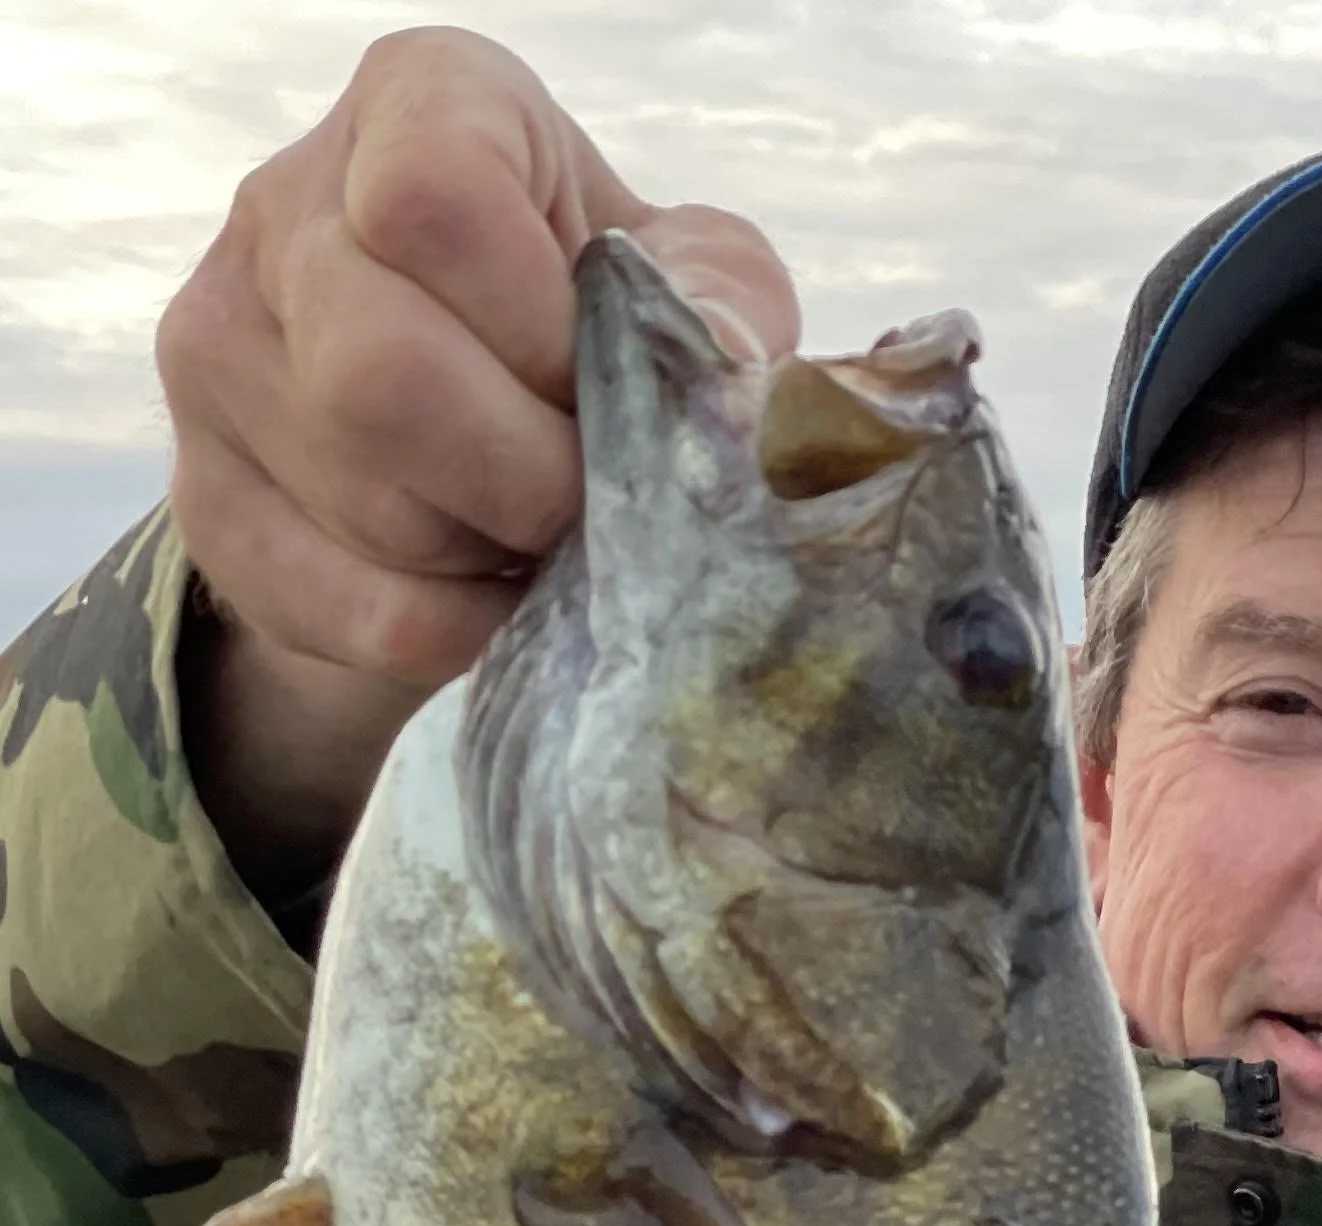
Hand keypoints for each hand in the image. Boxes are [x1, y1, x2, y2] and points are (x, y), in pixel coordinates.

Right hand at [158, 26, 798, 894]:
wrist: (477, 434)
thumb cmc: (599, 329)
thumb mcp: (691, 285)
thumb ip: (722, 310)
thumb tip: (723, 386)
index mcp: (417, 106)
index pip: (436, 199)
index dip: (536, 327)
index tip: (592, 380)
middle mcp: (286, 209)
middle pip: (378, 372)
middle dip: (523, 476)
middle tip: (585, 502)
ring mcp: (219, 354)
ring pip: (365, 504)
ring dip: (493, 558)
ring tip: (540, 539)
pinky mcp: (207, 499)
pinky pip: (349, 607)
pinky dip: (453, 632)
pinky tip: (492, 596)